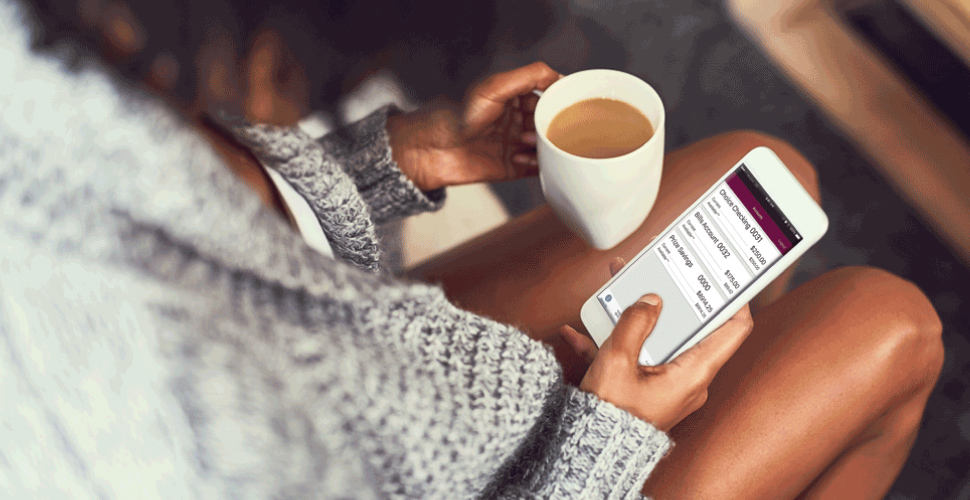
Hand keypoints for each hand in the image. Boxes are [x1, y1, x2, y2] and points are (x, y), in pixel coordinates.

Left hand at [386, 62, 560, 190]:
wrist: (430, 150)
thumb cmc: (454, 116)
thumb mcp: (493, 88)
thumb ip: (528, 78)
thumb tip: (559, 75)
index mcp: (513, 97)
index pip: (547, 96)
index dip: (558, 100)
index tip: (570, 104)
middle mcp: (515, 120)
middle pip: (549, 123)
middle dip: (551, 125)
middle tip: (547, 126)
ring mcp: (514, 144)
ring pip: (546, 146)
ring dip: (543, 145)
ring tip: (526, 141)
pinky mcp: (511, 167)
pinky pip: (536, 168)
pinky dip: (538, 164)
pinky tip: (523, 157)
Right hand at [557, 258, 753, 430]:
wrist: (589, 453)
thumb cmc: (609, 415)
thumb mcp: (617, 362)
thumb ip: (634, 323)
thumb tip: (651, 300)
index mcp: (693, 374)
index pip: (733, 330)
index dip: (735, 299)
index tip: (725, 276)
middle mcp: (687, 379)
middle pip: (688, 327)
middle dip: (669, 297)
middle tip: (659, 270)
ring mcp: (666, 383)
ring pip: (656, 338)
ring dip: (634, 316)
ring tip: (614, 290)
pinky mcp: (645, 388)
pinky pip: (633, 357)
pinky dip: (611, 342)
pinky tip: (578, 331)